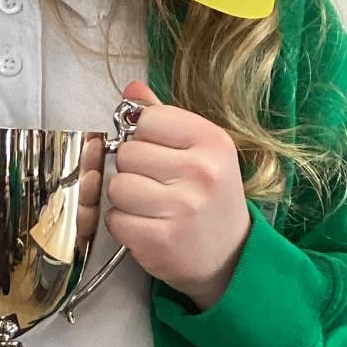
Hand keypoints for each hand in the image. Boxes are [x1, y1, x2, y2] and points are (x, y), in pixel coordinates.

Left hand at [105, 82, 249, 310]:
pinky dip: (125, 224)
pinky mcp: (160, 241)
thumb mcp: (201, 151)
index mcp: (212, 141)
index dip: (144, 136)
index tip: (160, 153)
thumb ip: (164, 118)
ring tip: (151, 206)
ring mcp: (181, 209)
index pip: (147, 119)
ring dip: (126, 197)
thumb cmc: (211, 197)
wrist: (231, 257)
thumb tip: (131, 89)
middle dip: (133, 168)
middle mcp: (201, 172)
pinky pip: (115, 219)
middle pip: (127, 152)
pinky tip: (148, 226)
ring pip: (117, 185)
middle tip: (158, 184)